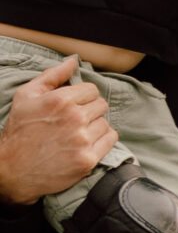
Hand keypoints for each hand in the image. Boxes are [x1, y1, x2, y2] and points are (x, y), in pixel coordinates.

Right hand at [0, 57, 114, 202]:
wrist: (12, 170)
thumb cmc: (19, 131)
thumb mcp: (26, 96)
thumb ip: (52, 75)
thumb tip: (73, 61)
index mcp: (60, 100)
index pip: (92, 89)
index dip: (82, 96)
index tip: (72, 105)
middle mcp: (74, 118)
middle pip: (101, 105)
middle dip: (89, 110)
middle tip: (73, 120)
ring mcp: (83, 140)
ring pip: (105, 122)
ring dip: (94, 126)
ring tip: (76, 133)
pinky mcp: (88, 159)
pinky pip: (111, 139)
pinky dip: (102, 139)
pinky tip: (86, 142)